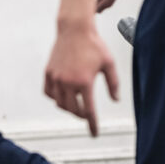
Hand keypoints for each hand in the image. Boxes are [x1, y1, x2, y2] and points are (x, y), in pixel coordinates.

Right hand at [43, 20, 119, 136]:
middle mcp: (68, 82)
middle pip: (72, 110)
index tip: (94, 134)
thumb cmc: (94, 45)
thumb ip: (114, 84)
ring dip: (68, 108)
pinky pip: (49, 93)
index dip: (92, 124)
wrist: (75, 29)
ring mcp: (56, 78)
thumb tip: (116, 100)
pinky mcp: (48, 72)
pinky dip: (55, 98)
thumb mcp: (109, 64)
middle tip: (86, 115)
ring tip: (75, 105)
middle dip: (80, 115)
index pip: (88, 111)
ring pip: (59, 103)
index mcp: (85, 82)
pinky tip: (62, 96)